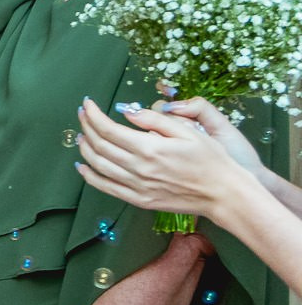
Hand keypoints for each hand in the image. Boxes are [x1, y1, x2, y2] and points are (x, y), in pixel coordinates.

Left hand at [74, 97, 262, 222]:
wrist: (223, 193)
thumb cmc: (211, 160)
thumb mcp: (188, 132)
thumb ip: (155, 120)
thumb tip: (127, 112)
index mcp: (150, 148)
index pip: (108, 129)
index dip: (93, 115)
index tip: (88, 104)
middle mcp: (139, 168)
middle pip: (99, 145)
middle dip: (86, 127)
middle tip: (82, 115)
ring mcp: (137, 186)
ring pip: (98, 166)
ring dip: (85, 149)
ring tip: (81, 135)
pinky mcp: (139, 200)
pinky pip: (106, 188)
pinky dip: (90, 176)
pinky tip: (83, 167)